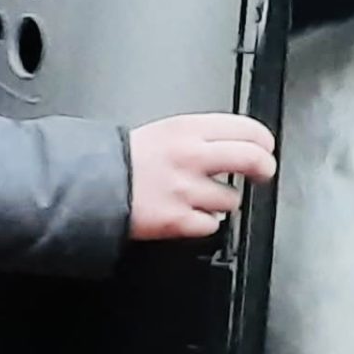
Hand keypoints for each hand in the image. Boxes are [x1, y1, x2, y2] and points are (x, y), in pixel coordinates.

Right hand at [128, 113, 276, 240]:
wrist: (89, 185)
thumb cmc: (125, 160)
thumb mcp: (165, 131)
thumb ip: (200, 137)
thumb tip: (235, 144)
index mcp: (188, 129)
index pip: (247, 128)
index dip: (263, 141)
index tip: (265, 148)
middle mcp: (191, 156)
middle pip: (252, 158)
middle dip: (265, 168)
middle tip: (263, 173)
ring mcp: (186, 190)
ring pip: (232, 199)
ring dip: (222, 201)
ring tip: (202, 196)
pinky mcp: (178, 220)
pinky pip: (211, 225)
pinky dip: (203, 222)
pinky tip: (189, 213)